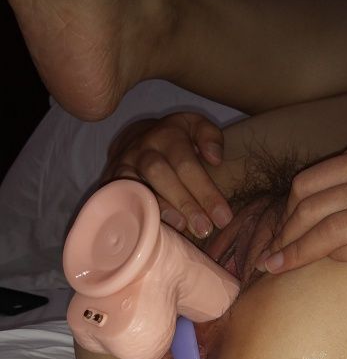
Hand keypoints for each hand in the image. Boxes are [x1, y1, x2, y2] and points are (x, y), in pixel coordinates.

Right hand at [102, 112, 231, 237]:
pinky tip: (154, 231)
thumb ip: (210, 137)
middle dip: (184, 202)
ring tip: (181, 229)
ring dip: (160, 210)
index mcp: (168, 135)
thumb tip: (215, 159)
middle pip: (161, 174)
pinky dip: (136, 215)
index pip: (187, 163)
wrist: (135, 139)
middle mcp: (143, 148)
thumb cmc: (175, 141)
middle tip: (204, 229)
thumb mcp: (195, 127)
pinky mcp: (112, 182)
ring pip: (138, 185)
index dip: (205, 191)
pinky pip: (121, 198)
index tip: (224, 218)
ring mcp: (123, 165)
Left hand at [256, 134, 346, 270]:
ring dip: (297, 253)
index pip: (310, 183)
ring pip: (332, 233)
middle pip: (312, 210)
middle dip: (283, 236)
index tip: (279, 227)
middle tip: (268, 255)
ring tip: (276, 267)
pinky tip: (325, 263)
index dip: (285, 210)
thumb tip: (315, 189)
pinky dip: (336, 258)